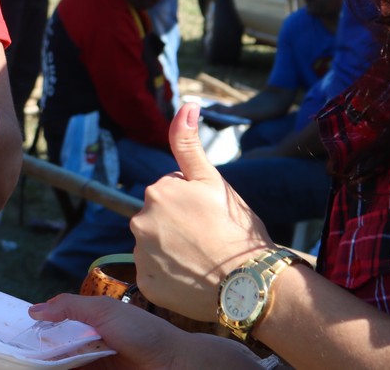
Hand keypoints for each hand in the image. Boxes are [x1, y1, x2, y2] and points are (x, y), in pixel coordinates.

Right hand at [29, 294, 250, 369]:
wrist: (176, 364)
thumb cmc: (144, 333)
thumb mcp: (104, 311)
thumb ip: (70, 307)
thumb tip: (34, 309)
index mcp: (90, 326)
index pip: (56, 332)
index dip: (37, 337)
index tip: (15, 343)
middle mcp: (91, 349)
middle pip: (57, 357)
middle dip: (38, 358)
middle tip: (17, 361)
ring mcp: (97, 367)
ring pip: (67, 368)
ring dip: (49, 366)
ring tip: (24, 366)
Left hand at [131, 103, 274, 321]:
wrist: (249, 284)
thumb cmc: (235, 228)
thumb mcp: (214, 180)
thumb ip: (189, 144)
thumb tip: (185, 105)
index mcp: (157, 191)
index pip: (171, 191)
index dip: (195, 202)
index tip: (212, 215)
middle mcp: (140, 222)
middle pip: (160, 218)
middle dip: (180, 224)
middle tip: (209, 237)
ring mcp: (142, 256)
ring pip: (157, 245)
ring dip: (175, 249)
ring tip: (204, 259)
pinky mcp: (146, 283)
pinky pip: (156, 274)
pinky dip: (171, 275)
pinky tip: (194, 277)